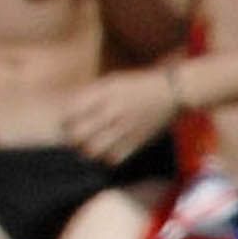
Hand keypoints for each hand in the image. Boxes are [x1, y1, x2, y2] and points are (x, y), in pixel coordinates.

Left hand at [62, 65, 180, 165]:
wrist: (172, 92)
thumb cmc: (138, 85)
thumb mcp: (112, 81)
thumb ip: (91, 95)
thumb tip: (68, 110)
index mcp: (104, 94)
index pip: (72, 111)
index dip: (65, 119)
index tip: (67, 121)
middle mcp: (113, 111)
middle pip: (78, 134)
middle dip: (72, 137)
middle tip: (76, 136)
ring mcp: (125, 128)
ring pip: (93, 149)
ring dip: (87, 149)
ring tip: (89, 146)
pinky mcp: (137, 140)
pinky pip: (114, 157)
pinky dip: (106, 157)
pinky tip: (107, 151)